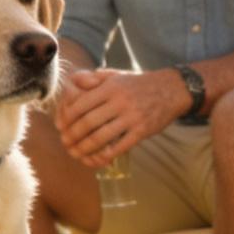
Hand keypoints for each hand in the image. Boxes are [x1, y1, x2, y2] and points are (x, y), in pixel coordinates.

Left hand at [55, 68, 185, 167]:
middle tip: (65, 142)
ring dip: (85, 148)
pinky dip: (106, 154)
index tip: (61, 126)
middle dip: (73, 135)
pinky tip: (98, 158)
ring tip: (77, 153)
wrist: (172, 90)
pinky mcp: (142, 131)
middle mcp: (120, 102)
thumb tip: (75, 82)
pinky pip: (120, 146)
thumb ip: (96, 78)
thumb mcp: (117, 75)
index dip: (67, 117)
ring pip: (102, 137)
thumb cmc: (139, 83)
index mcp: (110, 87)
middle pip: (88, 122)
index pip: (81, 104)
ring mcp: (132, 117)